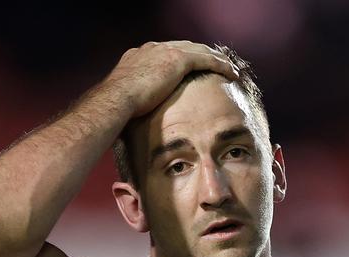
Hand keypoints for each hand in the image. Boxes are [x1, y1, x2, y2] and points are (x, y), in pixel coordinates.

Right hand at [104, 40, 238, 117]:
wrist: (117, 98)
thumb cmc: (116, 106)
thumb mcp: (124, 99)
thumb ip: (133, 101)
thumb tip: (133, 118)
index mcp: (139, 57)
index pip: (164, 53)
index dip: (179, 58)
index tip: (189, 66)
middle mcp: (152, 49)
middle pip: (183, 47)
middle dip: (200, 53)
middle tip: (214, 62)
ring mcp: (165, 51)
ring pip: (198, 50)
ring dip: (215, 58)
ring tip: (229, 67)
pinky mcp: (178, 59)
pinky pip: (206, 59)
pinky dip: (220, 64)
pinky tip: (232, 73)